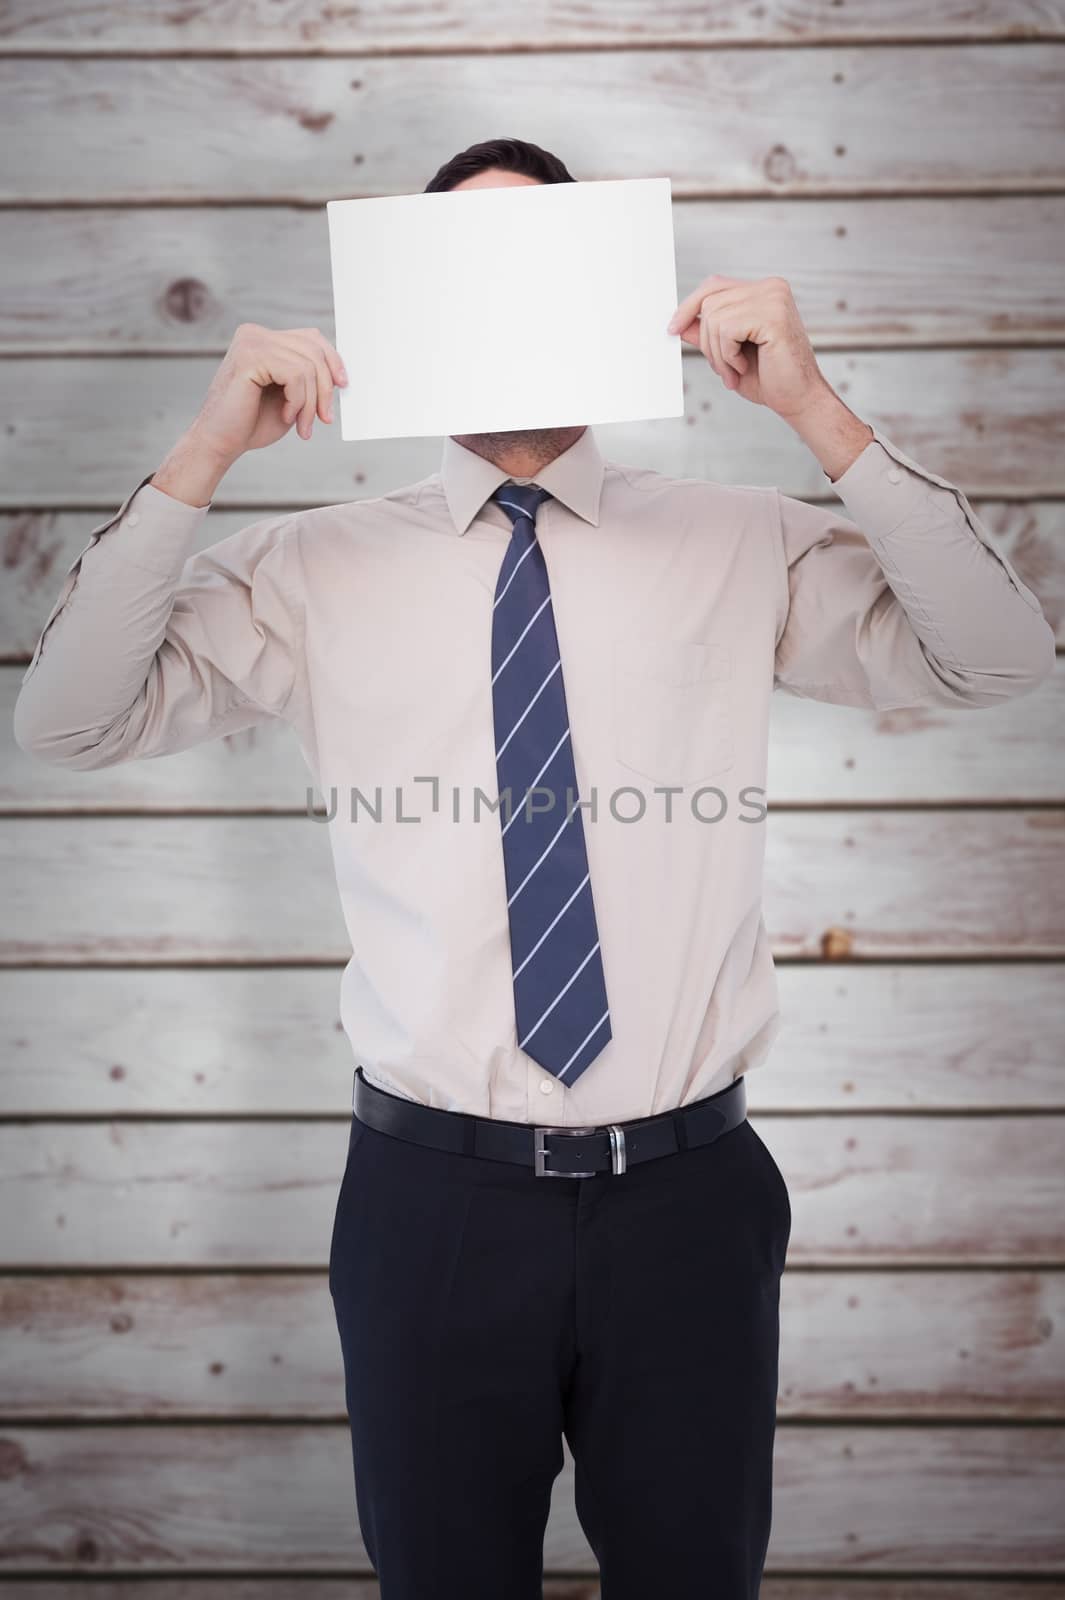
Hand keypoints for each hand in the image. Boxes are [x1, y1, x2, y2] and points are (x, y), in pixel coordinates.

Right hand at [188, 323, 348, 465]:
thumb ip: (308, 378)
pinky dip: (298, 401)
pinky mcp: (249, 358)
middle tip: (324, 418)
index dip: (333, 361)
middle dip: (325, 389)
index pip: (311, 338)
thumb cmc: (253, 423)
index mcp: (264, 339)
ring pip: (308, 366)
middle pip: (314, 350)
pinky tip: (287, 416)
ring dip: (311, 402)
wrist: (221, 443)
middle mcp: (255, 334)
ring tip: (302, 425)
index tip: (343, 385)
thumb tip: (340, 373)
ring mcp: (251, 342)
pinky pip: (296, 375)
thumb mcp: (290, 396)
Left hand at [667, 275, 826, 419]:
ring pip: (714, 318)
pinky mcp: (773, 315)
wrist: (798, 400)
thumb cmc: (769, 378)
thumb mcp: (727, 353)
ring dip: (718, 354)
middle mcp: (771, 288)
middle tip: (725, 370)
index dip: (689, 306)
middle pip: (709, 303)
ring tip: (735, 372)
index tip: (673, 329)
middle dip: (708, 343)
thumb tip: (679, 323)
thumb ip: (707, 334)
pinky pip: (727, 330)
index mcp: (762, 292)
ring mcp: (774, 298)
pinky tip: (744, 366)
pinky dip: (728, 356)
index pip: (714, 285)